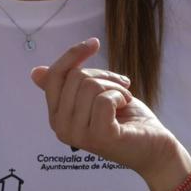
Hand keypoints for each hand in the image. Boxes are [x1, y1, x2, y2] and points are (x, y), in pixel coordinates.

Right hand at [31, 39, 189, 190]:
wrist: (154, 148)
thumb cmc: (126, 120)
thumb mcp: (94, 95)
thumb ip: (68, 85)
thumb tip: (35, 72)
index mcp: (56, 117)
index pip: (54, 76)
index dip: (73, 54)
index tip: (93, 43)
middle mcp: (61, 128)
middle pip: (75, 77)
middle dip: (103, 75)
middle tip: (121, 88)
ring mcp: (78, 135)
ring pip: (90, 86)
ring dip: (115, 87)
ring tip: (124, 101)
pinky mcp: (99, 137)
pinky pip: (104, 99)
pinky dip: (121, 97)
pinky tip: (125, 108)